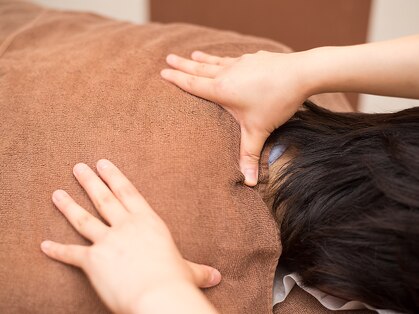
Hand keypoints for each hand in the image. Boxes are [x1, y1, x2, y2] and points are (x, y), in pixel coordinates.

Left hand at [40, 159, 220, 313]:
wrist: (159, 296)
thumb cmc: (175, 282)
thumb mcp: (189, 272)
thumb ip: (199, 271)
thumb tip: (218, 277)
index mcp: (148, 222)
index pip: (128, 192)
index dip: (115, 176)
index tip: (103, 163)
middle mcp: (126, 226)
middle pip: (104, 199)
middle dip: (90, 181)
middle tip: (78, 167)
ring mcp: (108, 241)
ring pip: (84, 219)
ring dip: (69, 205)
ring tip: (57, 193)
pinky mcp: (93, 261)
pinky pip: (71, 254)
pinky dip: (56, 250)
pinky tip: (44, 245)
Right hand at [161, 50, 310, 185]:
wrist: (302, 74)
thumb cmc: (276, 101)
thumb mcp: (259, 131)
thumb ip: (250, 156)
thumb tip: (248, 183)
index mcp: (222, 89)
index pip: (193, 83)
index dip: (177, 78)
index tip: (163, 72)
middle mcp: (228, 73)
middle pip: (199, 68)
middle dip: (183, 64)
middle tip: (168, 57)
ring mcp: (241, 63)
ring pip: (216, 60)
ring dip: (202, 58)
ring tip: (192, 54)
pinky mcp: (255, 58)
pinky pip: (234, 58)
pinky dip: (225, 58)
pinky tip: (228, 58)